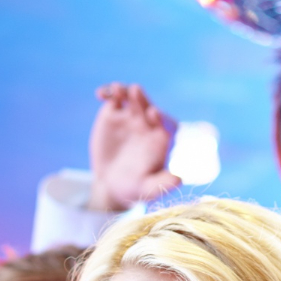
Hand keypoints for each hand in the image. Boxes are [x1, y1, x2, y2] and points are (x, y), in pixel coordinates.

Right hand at [86, 83, 180, 211]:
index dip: (162, 118)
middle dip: (143, 99)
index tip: (154, 114)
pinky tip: (100, 94)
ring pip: (131, 98)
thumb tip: (179, 180)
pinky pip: (113, 99)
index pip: (168, 124)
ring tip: (116, 90)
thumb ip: (162, 184)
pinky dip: (108, 93)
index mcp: (162, 139)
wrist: (111, 183)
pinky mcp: (114, 113)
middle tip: (135, 91)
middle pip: (149, 106)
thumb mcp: (148, 189)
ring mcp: (132, 116)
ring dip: (125, 91)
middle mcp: (150, 124)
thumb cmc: (135, 188)